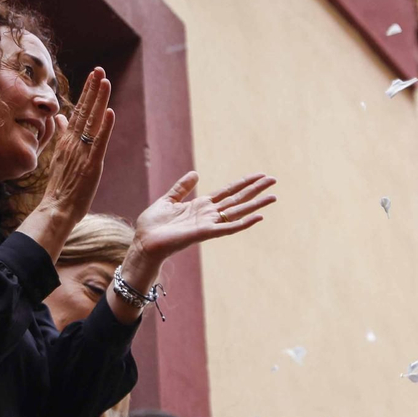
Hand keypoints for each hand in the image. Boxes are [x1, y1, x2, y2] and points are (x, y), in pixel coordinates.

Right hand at [17, 68, 114, 261]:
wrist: (56, 209)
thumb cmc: (61, 186)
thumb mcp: (60, 155)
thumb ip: (62, 134)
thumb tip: (60, 117)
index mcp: (68, 141)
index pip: (78, 111)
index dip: (87, 92)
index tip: (94, 75)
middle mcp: (74, 142)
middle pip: (84, 110)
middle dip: (93, 89)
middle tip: (100, 70)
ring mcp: (82, 152)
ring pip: (92, 121)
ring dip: (99, 100)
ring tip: (105, 81)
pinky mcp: (91, 164)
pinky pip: (99, 142)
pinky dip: (105, 127)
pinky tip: (110, 112)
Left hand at [133, 172, 275, 260]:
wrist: (143, 243)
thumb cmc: (153, 225)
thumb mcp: (167, 200)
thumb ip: (182, 188)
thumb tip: (196, 173)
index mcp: (200, 206)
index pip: (227, 191)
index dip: (243, 183)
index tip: (259, 174)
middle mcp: (208, 214)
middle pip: (237, 199)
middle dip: (255, 190)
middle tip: (274, 180)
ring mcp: (208, 224)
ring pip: (237, 212)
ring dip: (256, 204)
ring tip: (273, 196)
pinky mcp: (204, 233)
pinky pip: (228, 228)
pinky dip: (244, 223)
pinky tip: (258, 217)